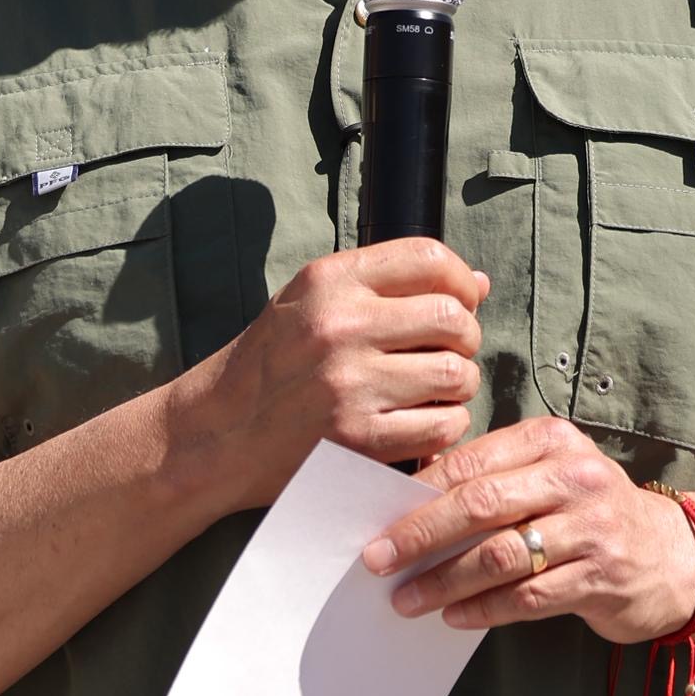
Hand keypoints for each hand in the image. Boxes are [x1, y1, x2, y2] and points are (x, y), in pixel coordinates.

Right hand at [165, 241, 489, 512]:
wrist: (216, 434)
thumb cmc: (269, 366)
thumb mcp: (309, 303)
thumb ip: (386, 286)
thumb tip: (478, 283)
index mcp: (329, 280)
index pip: (429, 259)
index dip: (462, 280)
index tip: (461, 301)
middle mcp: (340, 325)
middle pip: (453, 317)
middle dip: (464, 339)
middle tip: (446, 354)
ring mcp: (350, 383)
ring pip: (457, 374)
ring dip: (457, 386)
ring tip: (432, 392)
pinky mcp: (358, 436)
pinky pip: (443, 426)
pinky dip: (444, 427)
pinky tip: (421, 424)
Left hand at [362, 416, 694, 641]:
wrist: (675, 557)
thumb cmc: (591, 514)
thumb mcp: (551, 475)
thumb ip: (494, 476)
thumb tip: (410, 497)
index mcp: (554, 442)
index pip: (472, 462)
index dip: (419, 493)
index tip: (378, 518)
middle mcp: (576, 478)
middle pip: (480, 505)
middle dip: (420, 534)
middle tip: (378, 559)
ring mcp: (592, 529)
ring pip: (500, 556)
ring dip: (444, 581)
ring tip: (407, 599)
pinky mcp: (601, 578)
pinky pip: (527, 598)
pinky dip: (484, 609)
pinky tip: (454, 616)